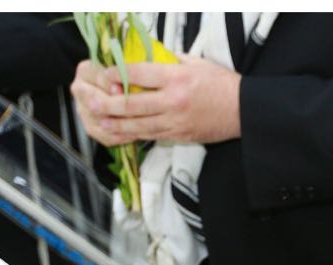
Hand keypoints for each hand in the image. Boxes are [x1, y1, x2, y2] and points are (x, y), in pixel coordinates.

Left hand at [71, 56, 240, 145]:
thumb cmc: (221, 84)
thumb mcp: (195, 63)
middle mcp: (173, 102)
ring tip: (97, 118)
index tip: (105, 73)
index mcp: (177, 79)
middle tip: (89, 99)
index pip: (138, 75)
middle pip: (131, 104)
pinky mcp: (178, 136)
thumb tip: (145, 59)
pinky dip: (131, 133)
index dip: (117, 74)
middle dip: (107, 102)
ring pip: (136, 125)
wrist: (243, 111)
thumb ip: (169, 61)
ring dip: (113, 122)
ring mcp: (175, 122)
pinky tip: (118, 130)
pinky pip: (149, 136)